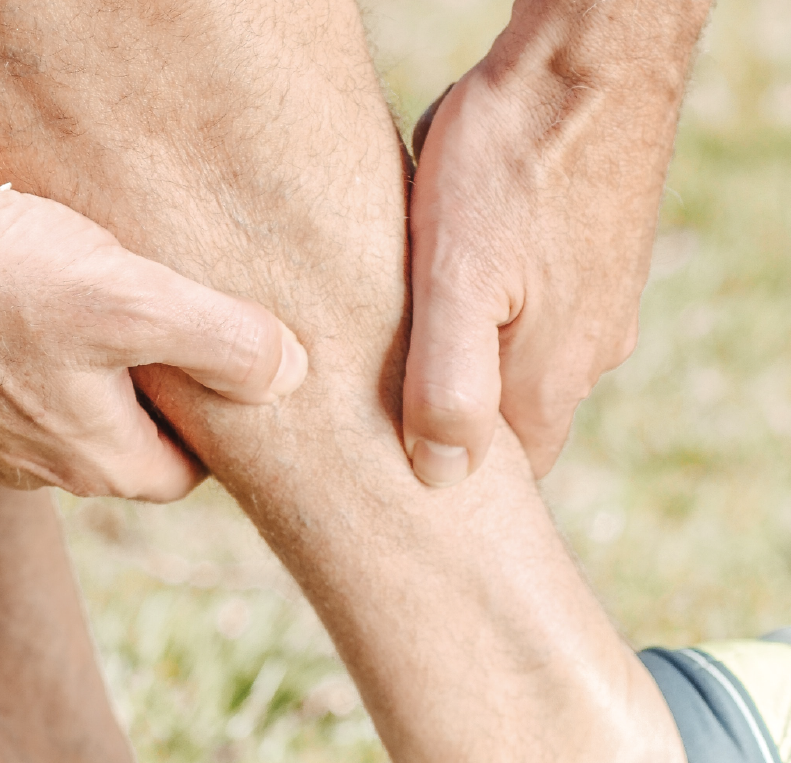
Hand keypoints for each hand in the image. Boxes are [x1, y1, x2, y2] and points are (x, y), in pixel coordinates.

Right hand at [0, 179, 308, 499]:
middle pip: (132, 447)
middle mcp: (45, 469)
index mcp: (100, 462)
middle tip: (169, 328)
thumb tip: (293, 376)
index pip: (188, 474)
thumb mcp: (129, 301)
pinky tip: (30, 304)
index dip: (213, 426)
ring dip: (98, 374)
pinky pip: (20, 393)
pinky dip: (42, 358)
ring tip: (100, 308)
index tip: (219, 370)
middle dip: (159, 399)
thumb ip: (222, 341)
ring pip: (75, 418)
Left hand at [403, 0, 708, 485]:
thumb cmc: (513, 158)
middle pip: (515, 422)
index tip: (402, 466)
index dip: (454, 477)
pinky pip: (540, 314)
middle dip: (458, 418)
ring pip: (524, 364)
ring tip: (418, 328)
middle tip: (394, 398)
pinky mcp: (598, 262)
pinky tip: (463, 277)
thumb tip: (441, 475)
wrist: (592, 52)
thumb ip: (449, 385)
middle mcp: (590, 353)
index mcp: (551, 377)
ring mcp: (601, 306)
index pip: (509, 474)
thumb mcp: (456, 277)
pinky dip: (497, 312)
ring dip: (473, 359)